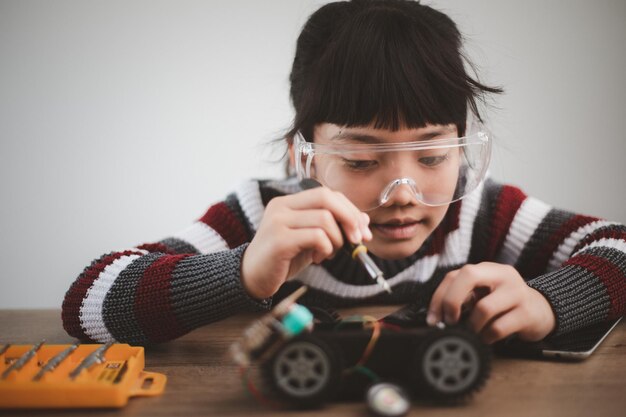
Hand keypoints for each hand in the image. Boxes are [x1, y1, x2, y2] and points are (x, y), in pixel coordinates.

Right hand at [241, 187, 371, 299]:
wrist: (252, 278)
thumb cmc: (283, 259)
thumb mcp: (309, 238)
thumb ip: (330, 226)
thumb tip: (362, 221)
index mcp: (289, 202)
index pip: (327, 193)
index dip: (350, 209)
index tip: (363, 229)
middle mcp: (282, 206)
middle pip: (327, 198)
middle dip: (350, 218)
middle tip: (358, 240)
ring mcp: (278, 221)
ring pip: (325, 219)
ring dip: (337, 239)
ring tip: (328, 253)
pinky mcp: (280, 240)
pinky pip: (317, 237)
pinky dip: (326, 249)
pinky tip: (318, 258)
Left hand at [427, 262, 555, 343]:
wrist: (542, 311)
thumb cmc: (504, 304)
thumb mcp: (483, 294)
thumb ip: (462, 299)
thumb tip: (436, 318)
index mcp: (486, 268)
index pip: (454, 274)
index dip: (439, 296)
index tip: (433, 319)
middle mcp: (502, 275)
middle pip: (468, 275)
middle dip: (452, 301)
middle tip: (450, 322)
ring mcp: (517, 292)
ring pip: (483, 307)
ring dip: (472, 326)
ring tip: (473, 332)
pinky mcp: (527, 313)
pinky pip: (498, 327)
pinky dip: (487, 337)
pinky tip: (487, 338)